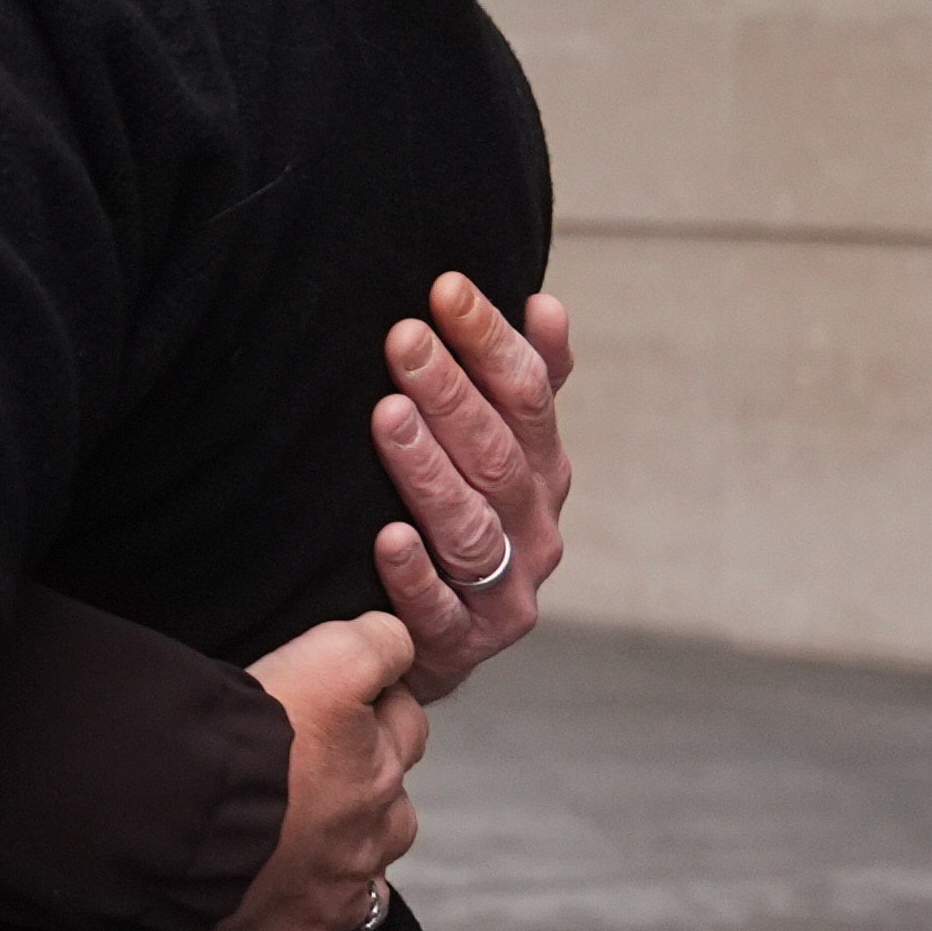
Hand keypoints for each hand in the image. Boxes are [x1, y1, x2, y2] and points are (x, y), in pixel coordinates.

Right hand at [188, 611, 423, 930]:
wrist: (183, 810)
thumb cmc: (241, 735)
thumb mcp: (325, 658)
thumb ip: (375, 642)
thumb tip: (402, 642)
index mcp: (375, 767)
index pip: (403, 725)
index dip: (374, 709)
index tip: (337, 703)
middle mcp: (368, 836)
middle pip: (392, 810)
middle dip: (364, 796)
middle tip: (309, 778)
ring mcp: (333, 898)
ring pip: (364, 888)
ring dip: (345, 870)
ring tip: (301, 854)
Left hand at [367, 277, 569, 703]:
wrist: (431, 640)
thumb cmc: (459, 519)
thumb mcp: (498, 451)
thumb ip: (523, 383)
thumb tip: (544, 303)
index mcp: (544, 470)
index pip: (528, 395)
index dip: (491, 341)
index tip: (446, 288)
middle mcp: (535, 527)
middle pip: (498, 453)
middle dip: (450, 392)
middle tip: (403, 338)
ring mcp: (505, 589)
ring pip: (471, 525)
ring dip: (429, 469)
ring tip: (388, 416)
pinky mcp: (463, 642)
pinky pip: (437, 608)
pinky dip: (414, 573)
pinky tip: (387, 537)